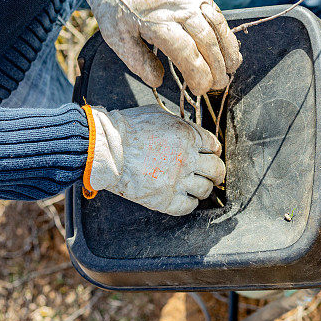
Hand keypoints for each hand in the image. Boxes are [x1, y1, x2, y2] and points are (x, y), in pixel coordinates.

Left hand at [75, 0, 241, 94]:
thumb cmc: (115, 3)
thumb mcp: (115, 35)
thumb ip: (137, 60)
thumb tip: (157, 81)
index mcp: (157, 22)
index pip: (187, 54)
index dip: (198, 75)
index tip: (200, 89)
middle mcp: (178, 9)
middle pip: (207, 42)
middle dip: (217, 68)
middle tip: (219, 85)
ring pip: (217, 26)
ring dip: (228, 50)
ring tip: (232, 68)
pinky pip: (216, 12)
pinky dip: (225, 31)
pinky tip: (228, 46)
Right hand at [84, 105, 224, 215]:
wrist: (103, 148)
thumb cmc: (125, 128)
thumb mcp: (158, 114)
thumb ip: (180, 124)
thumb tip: (190, 130)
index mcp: (187, 136)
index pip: (214, 146)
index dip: (214, 151)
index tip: (212, 155)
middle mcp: (186, 159)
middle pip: (216, 169)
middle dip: (218, 173)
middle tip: (215, 177)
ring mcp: (176, 180)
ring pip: (205, 189)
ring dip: (204, 189)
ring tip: (198, 188)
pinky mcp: (164, 199)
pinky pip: (188, 206)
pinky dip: (190, 204)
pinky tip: (185, 199)